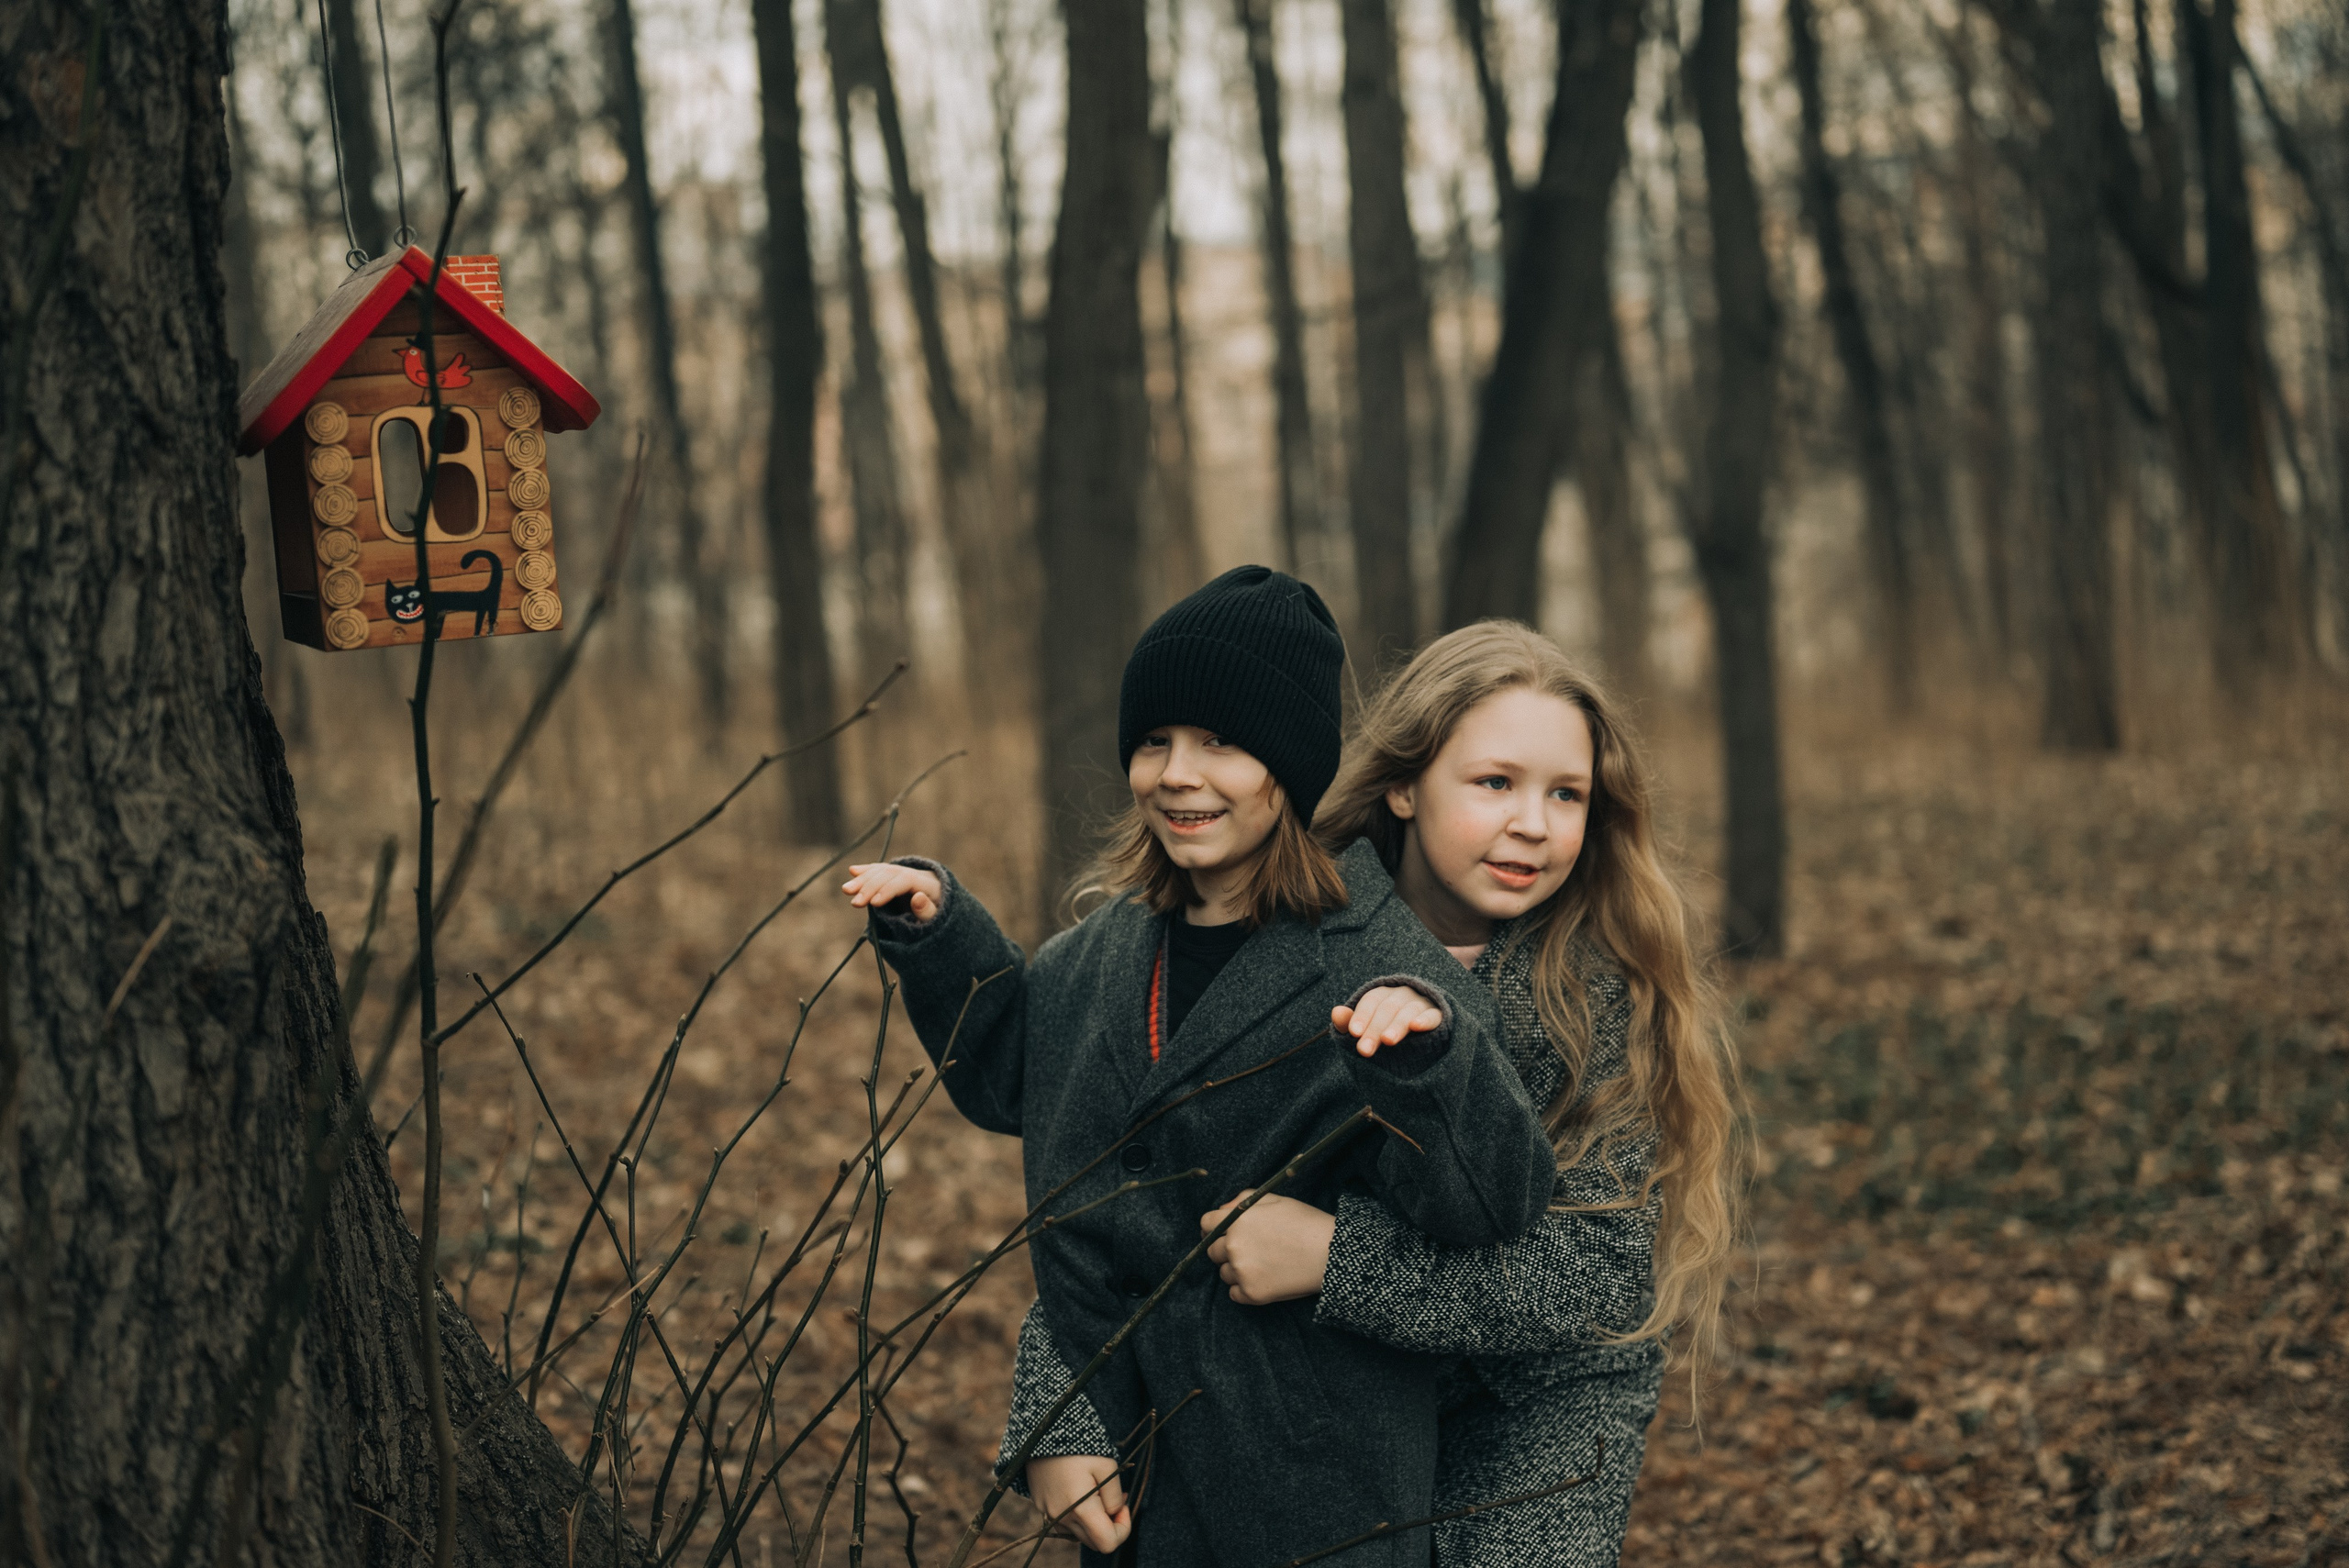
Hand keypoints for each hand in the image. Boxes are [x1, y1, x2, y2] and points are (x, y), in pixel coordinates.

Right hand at [841, 862, 943, 922]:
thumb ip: (928, 911)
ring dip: (863, 879)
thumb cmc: (944, 920)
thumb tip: (917, 896)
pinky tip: (853, 871)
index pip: (905, 880)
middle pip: (891, 874)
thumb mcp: (941, 920)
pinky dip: (867, 871)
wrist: (947, 911)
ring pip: (883, 871)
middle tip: (855, 902)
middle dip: (871, 886)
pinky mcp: (899, 878)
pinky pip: (882, 871)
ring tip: (847, 890)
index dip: (888, 889)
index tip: (873, 903)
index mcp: (930, 883)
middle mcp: (918, 874)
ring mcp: (908, 874)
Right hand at [1027, 1454, 1130, 1552]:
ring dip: (1093, 1522)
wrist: (1043, 1432)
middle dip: (1110, 1524)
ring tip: (1097, 1492)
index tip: (1123, 1505)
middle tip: (1114, 1497)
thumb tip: (1115, 1512)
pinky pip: (1065, 1524)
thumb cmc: (1079, 1446)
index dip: (1123, 1528)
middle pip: (1094, 1542)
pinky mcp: (1041, 1507)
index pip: (1108, 1543)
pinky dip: (1077, 1516)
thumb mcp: (1107, 1466)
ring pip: (1079, 1534)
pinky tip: (1080, 1492)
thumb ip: (1115, 1497)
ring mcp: (1049, 1514)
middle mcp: (1063, 1518)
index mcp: (1081, 1510)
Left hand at [1200, 1191, 1336, 1304]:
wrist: (1329, 1253)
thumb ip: (1242, 1200)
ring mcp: (1242, 1272)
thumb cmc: (1304, 1222)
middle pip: (1212, 1251)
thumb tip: (1222, 1210)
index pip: (1206, 1224)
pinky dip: (1243, 1288)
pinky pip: (1234, 1293)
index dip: (1213, 1227)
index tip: (1221, 1232)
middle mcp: (1233, 1246)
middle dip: (1225, 1249)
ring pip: (1224, 1273)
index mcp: (1236, 1221)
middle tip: (1249, 1249)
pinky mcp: (1252, 1294)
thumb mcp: (1274, 1200)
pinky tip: (1263, 1278)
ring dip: (1236, 1269)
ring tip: (1262, 1264)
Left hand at [1330, 984, 1442, 1056]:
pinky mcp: (1437, 1016)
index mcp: (1383, 995)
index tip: (1354, 1033)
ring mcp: (1421, 1004)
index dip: (1362, 1015)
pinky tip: (1416, 1026)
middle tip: (1364, 1050)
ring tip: (1387, 1041)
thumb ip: (1350, 1023)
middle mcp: (1402, 995)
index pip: (1371, 1001)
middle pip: (1387, 1008)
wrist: (1420, 1039)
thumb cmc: (1385, 1031)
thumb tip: (1335, 1012)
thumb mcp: (1366, 1028)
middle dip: (1374, 1029)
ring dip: (1397, 1025)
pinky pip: (1433, 1015)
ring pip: (1408, 1011)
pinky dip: (1425, 1020)